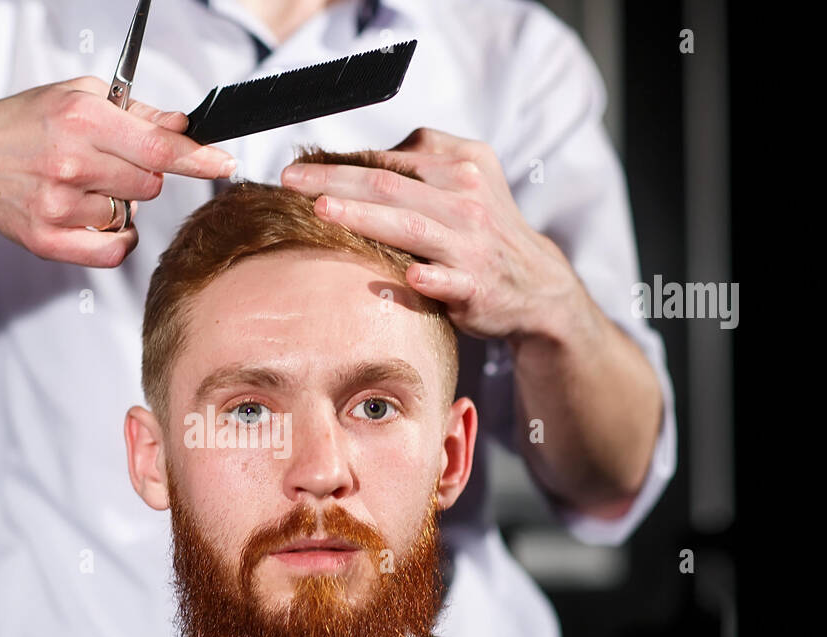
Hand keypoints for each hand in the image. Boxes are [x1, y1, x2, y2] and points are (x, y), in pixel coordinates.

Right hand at [0, 76, 236, 267]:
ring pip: (129, 217)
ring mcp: (58, 206)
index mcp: (83, 120)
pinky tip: (95, 219)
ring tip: (85, 186)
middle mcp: (71, 164)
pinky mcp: (48, 240)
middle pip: (151, 185)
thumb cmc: (26, 123)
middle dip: (143, 175)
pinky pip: (111, 252)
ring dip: (119, 205)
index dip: (198, 158)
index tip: (224, 162)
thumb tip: (184, 127)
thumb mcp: (81, 96)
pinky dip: (114, 239)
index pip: (159, 147)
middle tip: (112, 163)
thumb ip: (138, 114)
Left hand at [279, 127, 590, 344]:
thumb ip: (416, 162)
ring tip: (323, 210)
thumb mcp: (464, 179)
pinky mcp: (477, 285)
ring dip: (365, 217)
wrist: (535, 283)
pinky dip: (429, 277)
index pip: (389, 161)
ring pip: (411, 227)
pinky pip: (449, 280)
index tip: (297, 168)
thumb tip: (351, 160)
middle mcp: (465, 198)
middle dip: (335, 181)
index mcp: (459, 165)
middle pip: (389, 185)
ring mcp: (471, 243)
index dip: (339, 163)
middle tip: (290, 181)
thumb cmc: (481, 228)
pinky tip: (408, 276)